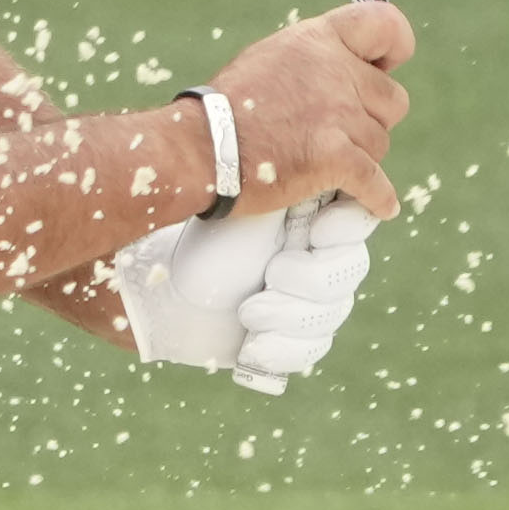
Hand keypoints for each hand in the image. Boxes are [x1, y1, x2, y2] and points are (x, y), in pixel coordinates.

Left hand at [114, 201, 380, 393]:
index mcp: (310, 215)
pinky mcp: (284, 338)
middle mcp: (315, 257)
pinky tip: (252, 343)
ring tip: (248, 311)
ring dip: (291, 316)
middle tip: (272, 274)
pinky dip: (283, 349)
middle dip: (311, 279)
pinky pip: (309, 351)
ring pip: (330, 316)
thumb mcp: (247, 198)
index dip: (346, 228)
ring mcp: (304, 301)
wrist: (151, 279)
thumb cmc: (198, 231)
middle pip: (347, 274)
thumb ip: (293, 180)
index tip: (316, 230)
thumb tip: (335, 158)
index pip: (357, 222)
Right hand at [203, 1, 413, 216]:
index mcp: (318, 40)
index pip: (385, 25)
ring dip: (361, 157)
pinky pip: (376, 184)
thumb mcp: (273, 58)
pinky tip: (377, 204)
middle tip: (339, 132)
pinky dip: (377, 198)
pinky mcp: (337, 158)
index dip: (394, 49)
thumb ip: (315, 59)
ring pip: (381, 144)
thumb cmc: (230, 106)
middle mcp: (335, 71)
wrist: (202, 147)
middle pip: (393, 100)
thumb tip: (347, 70)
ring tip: (323, 163)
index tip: (384, 68)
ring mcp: (339, 115)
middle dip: (372, 119)